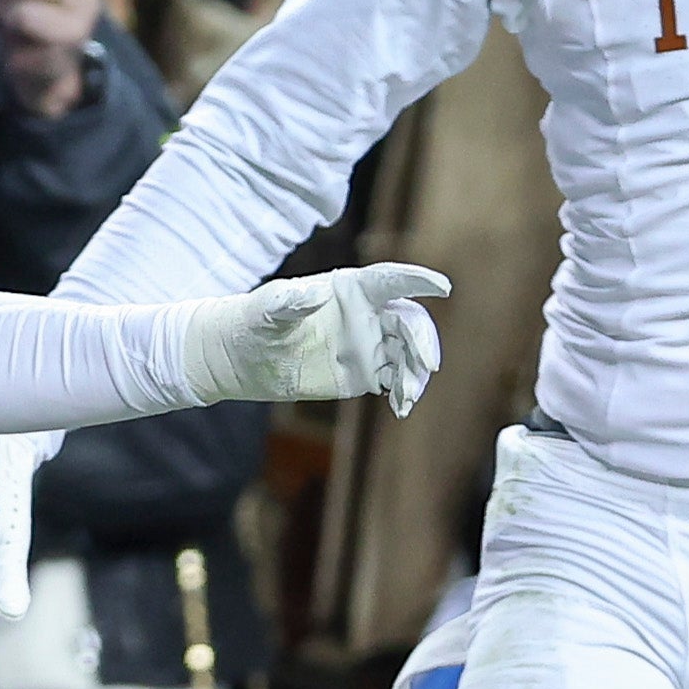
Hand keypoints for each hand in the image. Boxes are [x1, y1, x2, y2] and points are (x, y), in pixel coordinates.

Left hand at [191, 263, 449, 409]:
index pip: (391, 281)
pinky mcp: (365, 373)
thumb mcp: (267, 310)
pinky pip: (396, 380)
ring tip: (406, 396)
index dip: (418, 281)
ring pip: (408, 353)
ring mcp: (369, 344)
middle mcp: (366, 314)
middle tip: (427, 365)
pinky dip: (405, 392)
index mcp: (349, 290)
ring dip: (416, 372)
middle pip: (410, 320)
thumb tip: (314, 294)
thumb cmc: (254, 322)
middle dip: (424, 340)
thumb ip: (288, 300)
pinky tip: (401, 408)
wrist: (245, 358)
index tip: (442, 287)